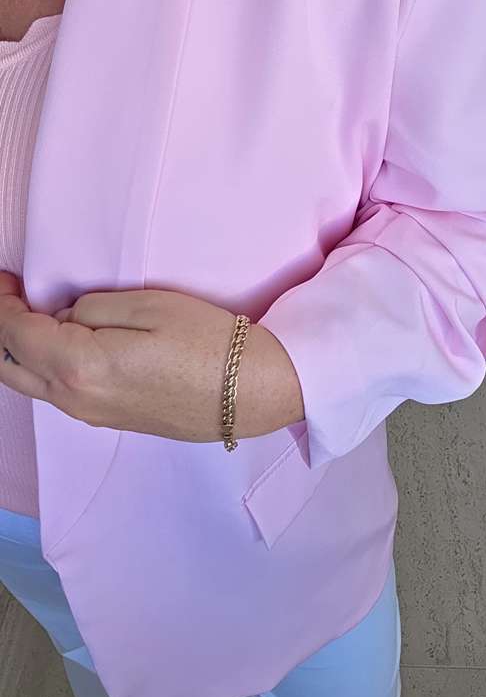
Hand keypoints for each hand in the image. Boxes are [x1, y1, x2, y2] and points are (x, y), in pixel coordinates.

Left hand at [0, 271, 303, 442]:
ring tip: (40, 312)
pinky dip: (46, 364)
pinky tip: (68, 340)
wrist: (250, 391)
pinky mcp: (109, 419)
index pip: (15, 335)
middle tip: (10, 295)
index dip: (1, 303)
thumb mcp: (147, 304)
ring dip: (23, 348)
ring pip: (31, 383)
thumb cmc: (206, 343)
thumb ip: (92, 308)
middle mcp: (75, 400)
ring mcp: (91, 415)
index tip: (4, 278)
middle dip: (3, 329)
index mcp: (79, 367)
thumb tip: (66, 317)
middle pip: (10, 368)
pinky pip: (58, 392)